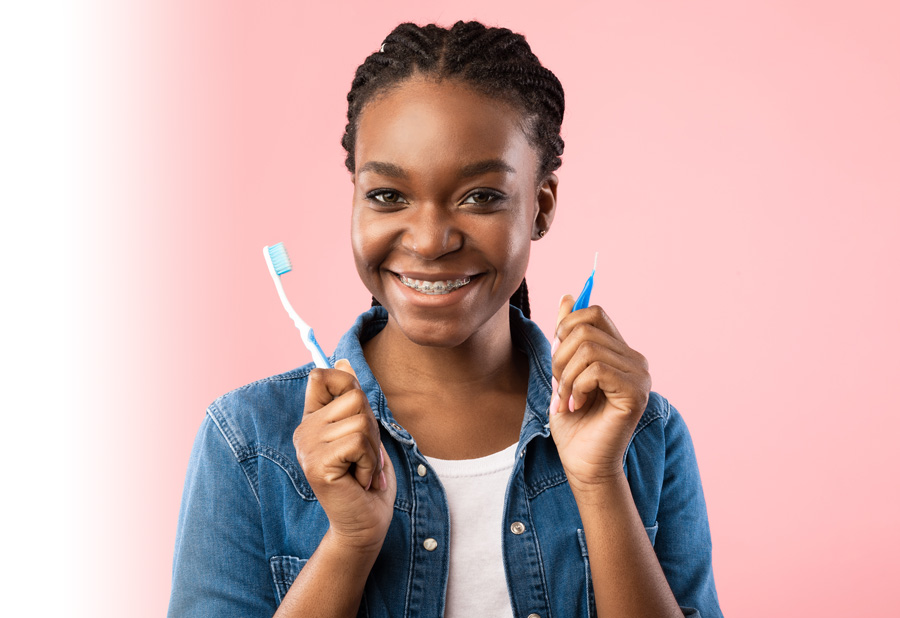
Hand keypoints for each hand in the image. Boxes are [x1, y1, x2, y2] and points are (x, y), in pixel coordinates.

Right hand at [293, 359, 395, 552]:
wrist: (365, 522)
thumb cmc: (367, 477)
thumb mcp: (363, 431)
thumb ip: (351, 398)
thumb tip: (343, 358)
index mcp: (312, 419)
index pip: (322, 375)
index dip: (348, 386)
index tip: (357, 418)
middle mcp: (304, 430)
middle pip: (353, 396)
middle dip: (373, 427)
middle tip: (365, 456)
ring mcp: (307, 447)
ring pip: (361, 420)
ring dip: (373, 449)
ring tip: (362, 470)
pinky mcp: (317, 464)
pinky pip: (358, 442)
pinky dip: (370, 463)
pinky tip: (359, 480)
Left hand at [549, 295, 650, 489]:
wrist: (582, 463)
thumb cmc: (573, 422)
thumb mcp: (562, 370)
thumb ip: (567, 336)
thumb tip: (568, 297)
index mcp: (620, 352)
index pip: (593, 313)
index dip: (566, 328)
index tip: (557, 358)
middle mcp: (635, 360)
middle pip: (585, 327)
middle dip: (559, 356)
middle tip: (559, 386)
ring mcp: (639, 375)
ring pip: (588, 347)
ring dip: (565, 375)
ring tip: (567, 399)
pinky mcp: (636, 393)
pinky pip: (596, 369)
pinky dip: (576, 387)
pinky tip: (577, 406)